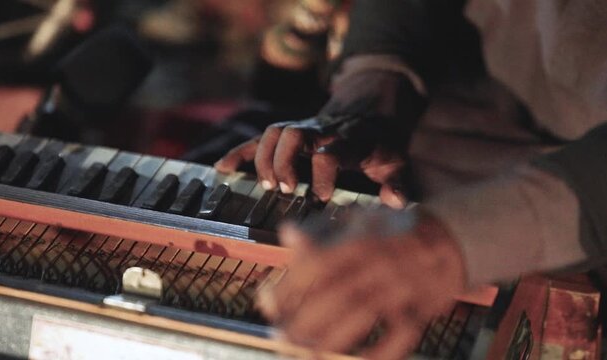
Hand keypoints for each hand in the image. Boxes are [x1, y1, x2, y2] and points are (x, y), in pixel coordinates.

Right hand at [215, 71, 418, 201]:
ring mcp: (301, 129)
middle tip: (286, 190)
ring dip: (263, 160)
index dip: (322, 173)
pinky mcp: (287, 134)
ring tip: (267, 186)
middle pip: (293, 135)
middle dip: (284, 163)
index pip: (329, 151)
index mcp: (348, 140)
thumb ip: (397, 183)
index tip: (322, 197)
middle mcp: (320, 131)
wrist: (369, 114)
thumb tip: (395, 202)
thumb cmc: (380, 145)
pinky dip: (239, 153)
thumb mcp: (397, 162)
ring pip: (273, 132)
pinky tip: (222, 169)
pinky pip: (258, 139)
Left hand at [257, 208, 466, 358]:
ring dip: (331, 338)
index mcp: (361, 240)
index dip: (289, 286)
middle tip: (281, 335)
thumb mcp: (358, 223)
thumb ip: (322, 233)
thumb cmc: (392, 233)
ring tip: (305, 352)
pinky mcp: (421, 308)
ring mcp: (403, 287)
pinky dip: (379, 353)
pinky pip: (401, 335)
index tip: (267, 302)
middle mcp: (381, 263)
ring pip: (363, 316)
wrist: (446, 239)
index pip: (318, 265)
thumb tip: (286, 233)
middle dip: (304, 320)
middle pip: (336, 295)